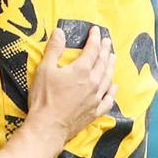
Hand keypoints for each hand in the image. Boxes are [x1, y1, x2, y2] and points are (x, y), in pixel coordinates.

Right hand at [27, 25, 116, 140]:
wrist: (48, 127)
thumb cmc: (44, 99)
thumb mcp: (44, 70)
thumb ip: (54, 50)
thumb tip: (60, 32)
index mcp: (81, 70)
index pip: (92, 49)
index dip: (94, 38)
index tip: (96, 30)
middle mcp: (93, 82)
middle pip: (103, 62)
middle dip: (105, 50)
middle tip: (107, 41)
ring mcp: (96, 97)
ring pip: (108, 78)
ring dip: (111, 66)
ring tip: (112, 58)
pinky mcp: (95, 111)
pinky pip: (108, 100)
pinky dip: (112, 92)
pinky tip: (113, 87)